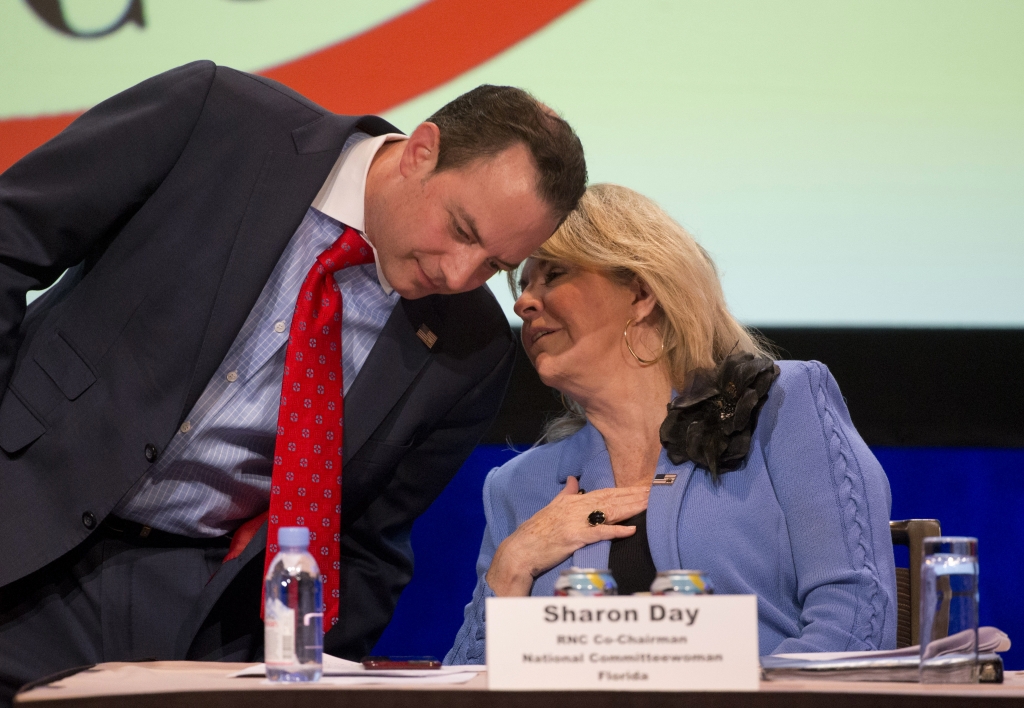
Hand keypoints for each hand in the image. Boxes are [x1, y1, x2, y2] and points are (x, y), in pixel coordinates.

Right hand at [486, 476, 648, 595]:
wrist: (521, 549)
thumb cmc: (536, 531)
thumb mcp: (552, 507)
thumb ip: (565, 493)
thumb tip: (572, 479)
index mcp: (574, 501)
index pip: (606, 493)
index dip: (626, 490)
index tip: (645, 487)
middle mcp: (577, 507)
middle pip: (611, 499)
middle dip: (635, 495)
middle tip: (656, 490)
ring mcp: (576, 522)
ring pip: (609, 512)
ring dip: (630, 508)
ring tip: (649, 503)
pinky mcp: (574, 537)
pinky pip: (598, 533)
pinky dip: (615, 531)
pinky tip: (631, 529)